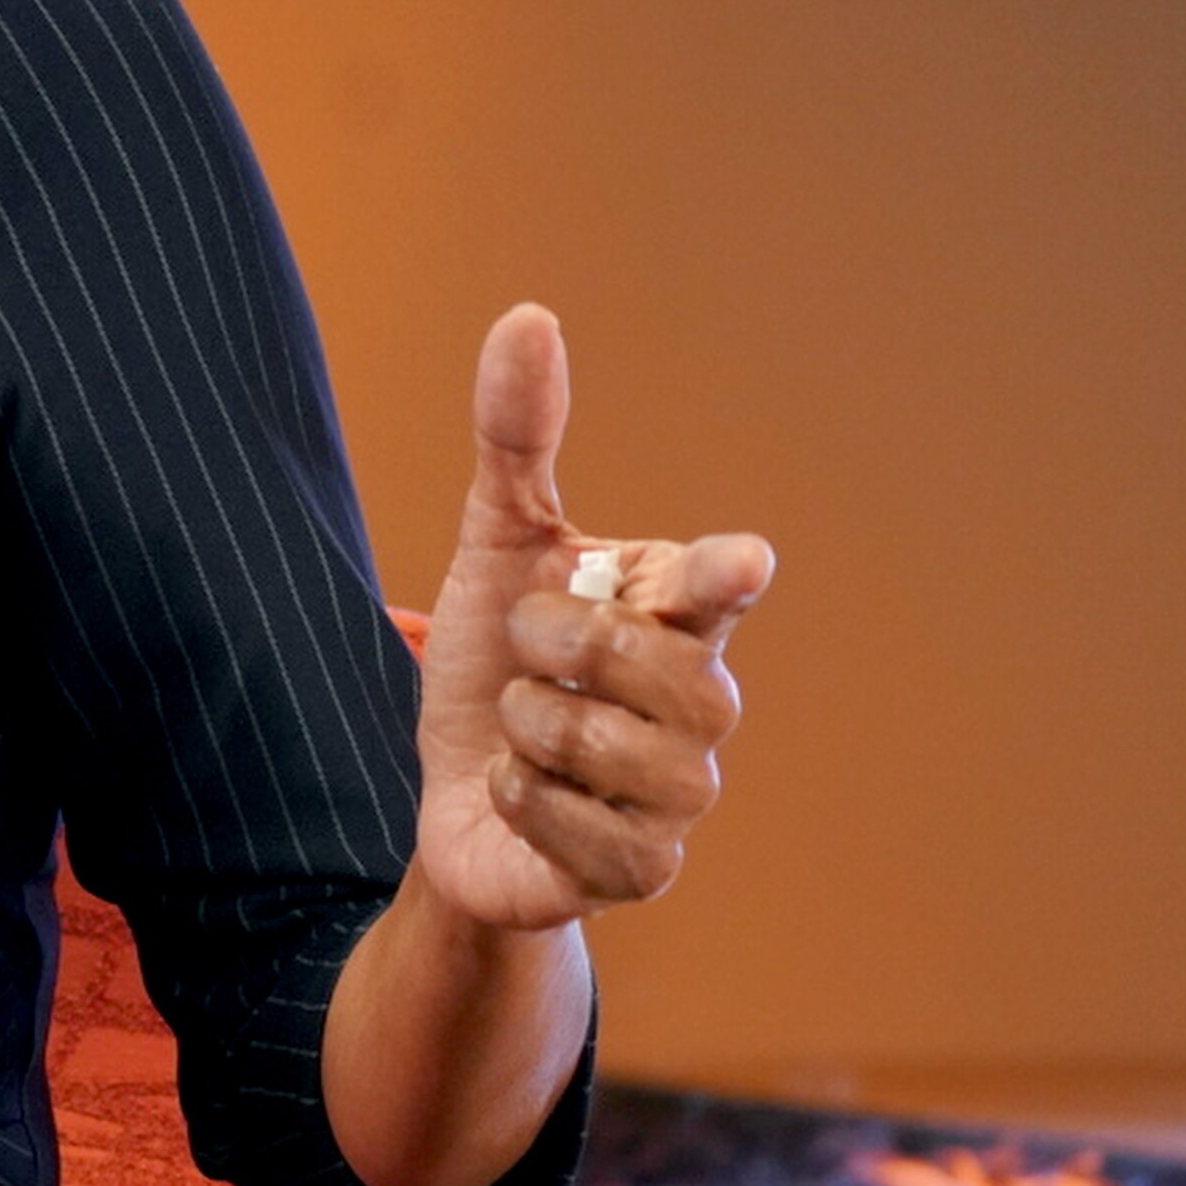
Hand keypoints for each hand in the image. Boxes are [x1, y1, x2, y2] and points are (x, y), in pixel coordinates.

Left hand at [406, 304, 772, 935]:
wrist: (454, 797)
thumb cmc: (496, 663)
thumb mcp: (493, 549)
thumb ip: (517, 442)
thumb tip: (528, 315)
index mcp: (677, 615)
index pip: (715, 588)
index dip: (718, 576)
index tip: (731, 563)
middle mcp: (702, 702)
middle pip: (653, 665)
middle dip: (558, 649)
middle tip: (528, 654)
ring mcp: (682, 794)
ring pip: (608, 747)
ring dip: (532, 729)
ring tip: (524, 728)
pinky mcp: (646, 870)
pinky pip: (581, 829)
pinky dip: (526, 801)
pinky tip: (521, 792)